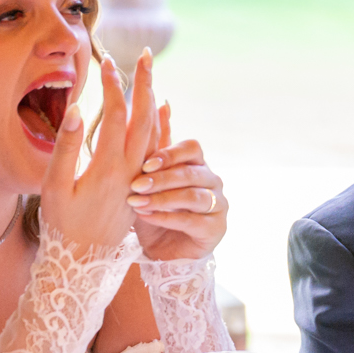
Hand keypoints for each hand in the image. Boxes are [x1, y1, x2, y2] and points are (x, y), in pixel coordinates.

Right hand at [41, 50, 161, 251]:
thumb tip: (79, 110)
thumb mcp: (55, 187)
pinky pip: (155, 149)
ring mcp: (139, 179)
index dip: (112, 85)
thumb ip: (67, 148)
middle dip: (145, 83)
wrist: (83, 262)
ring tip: (150, 74)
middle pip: (145, 118)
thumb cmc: (62, 224)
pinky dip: (159, 125)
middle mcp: (131, 171)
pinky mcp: (141, 186)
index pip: (117, 115)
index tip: (106, 60)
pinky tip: (161, 110)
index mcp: (108, 168)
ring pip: (153, 133)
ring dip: (152, 101)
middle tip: (145, 55)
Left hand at [128, 115, 227, 261]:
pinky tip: (145, 217)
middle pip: (192, 172)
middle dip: (162, 178)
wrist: (161, 250)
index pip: (192, 148)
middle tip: (135, 184)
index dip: (170, 153)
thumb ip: (156, 144)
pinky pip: (192, 220)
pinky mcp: (216, 229)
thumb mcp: (149, 175)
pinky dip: (166, 217)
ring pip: (193, 196)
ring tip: (136, 202)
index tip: (145, 163)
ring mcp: (218, 205)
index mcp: (197, 164)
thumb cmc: (154, 208)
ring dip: (162, 198)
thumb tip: (161, 102)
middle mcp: (212, 181)